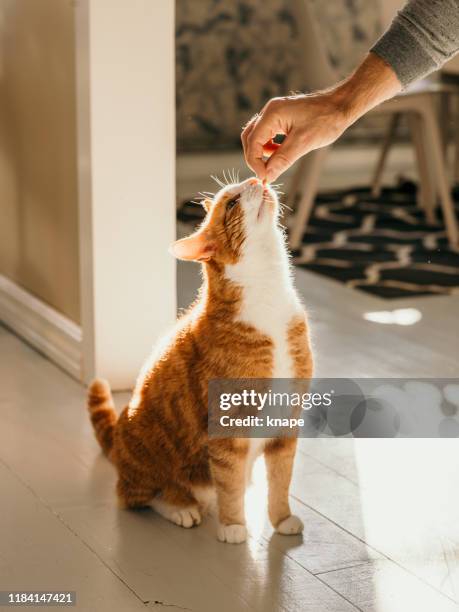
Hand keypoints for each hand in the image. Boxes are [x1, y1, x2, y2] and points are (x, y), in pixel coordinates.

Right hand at [241, 53, 401, 182]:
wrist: (342, 105)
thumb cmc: (326, 120)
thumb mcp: (304, 143)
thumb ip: (283, 159)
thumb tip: (267, 176)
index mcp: (272, 114)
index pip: (252, 142)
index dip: (256, 162)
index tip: (266, 177)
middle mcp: (270, 112)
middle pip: (250, 138)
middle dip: (255, 158)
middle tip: (266, 174)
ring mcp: (275, 114)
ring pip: (257, 137)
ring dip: (262, 153)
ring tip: (274, 165)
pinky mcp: (282, 118)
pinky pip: (268, 135)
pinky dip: (270, 148)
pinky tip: (280, 155)